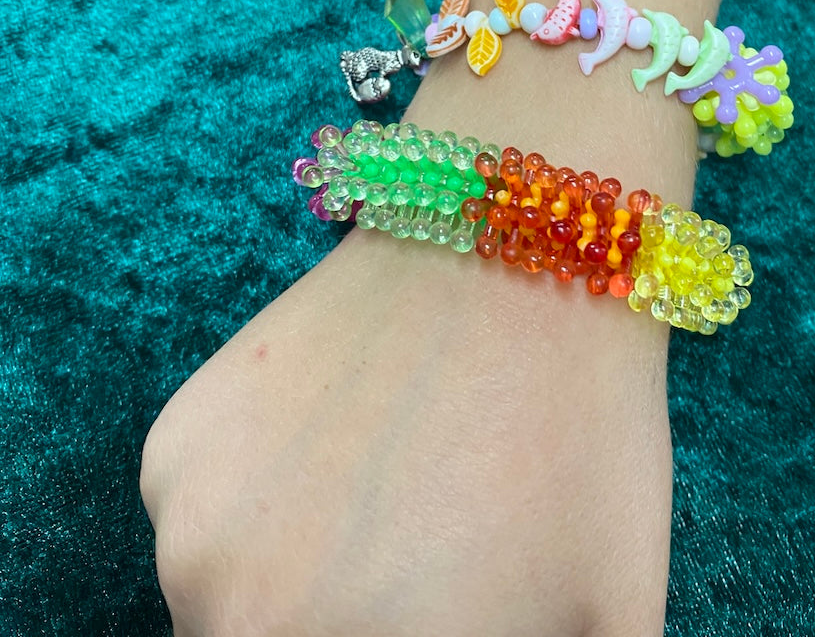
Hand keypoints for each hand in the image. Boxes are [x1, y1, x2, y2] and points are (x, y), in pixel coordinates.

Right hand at [141, 229, 672, 636]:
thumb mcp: (605, 616)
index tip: (451, 594)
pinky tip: (347, 429)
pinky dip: (269, 500)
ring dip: (307, 572)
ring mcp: (186, 521)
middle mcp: (227, 615)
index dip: (427, 627)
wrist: (511, 250)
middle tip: (433, 550)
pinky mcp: (175, 440)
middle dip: (369, 617)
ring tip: (395, 484)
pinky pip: (217, 515)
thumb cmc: (580, 435)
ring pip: (244, 597)